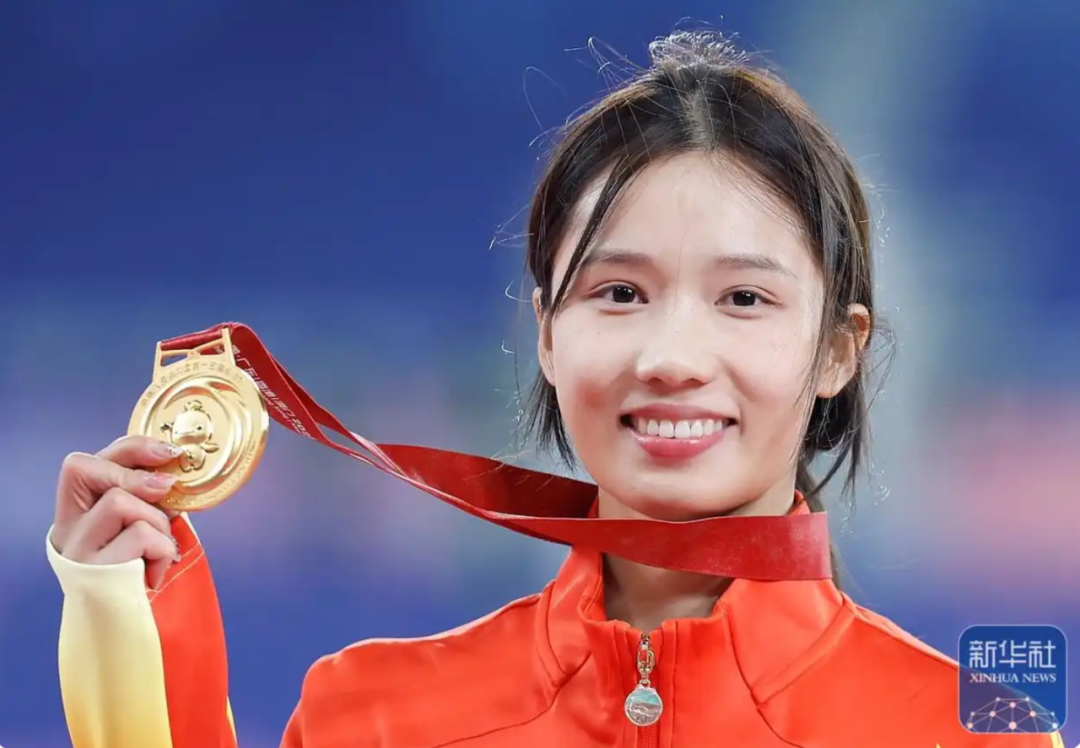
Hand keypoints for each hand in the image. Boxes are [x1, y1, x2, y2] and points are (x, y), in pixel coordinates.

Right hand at [51, 435, 185, 589]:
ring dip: (157, 520)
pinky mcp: (94, 573)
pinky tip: (157, 571)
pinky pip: (140, 536)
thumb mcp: (140, 528)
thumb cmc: (140, 574)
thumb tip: (171, 472)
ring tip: (162, 548)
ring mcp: (77, 552)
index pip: (84, 464)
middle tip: (168, 489)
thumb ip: (145, 500)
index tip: (168, 452)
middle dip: (137, 474)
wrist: (129, 632)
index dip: (128, 449)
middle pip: (88, 471)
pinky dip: (162, 548)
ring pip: (118, 502)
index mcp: (76, 514)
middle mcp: (67, 530)